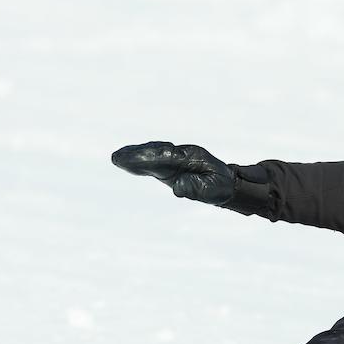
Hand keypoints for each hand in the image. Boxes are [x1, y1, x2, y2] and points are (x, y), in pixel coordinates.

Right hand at [111, 141, 235, 205]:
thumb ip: (196, 189)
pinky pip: (152, 162)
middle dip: (136, 155)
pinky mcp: (169, 166)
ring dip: (134, 155)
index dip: (149, 157)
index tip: (136, 159)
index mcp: (191, 159)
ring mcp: (174, 159)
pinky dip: (139, 161)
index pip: (166, 157)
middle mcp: (180, 155)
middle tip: (117, 157)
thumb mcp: (213, 190)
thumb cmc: (220, 186)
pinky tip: (124, 161)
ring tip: (117, 158)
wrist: (226, 182)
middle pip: (155, 153)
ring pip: (152, 154)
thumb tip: (176, 188)